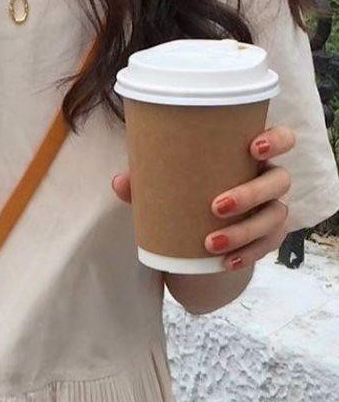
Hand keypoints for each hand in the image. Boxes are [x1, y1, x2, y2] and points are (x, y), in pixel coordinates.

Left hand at [112, 125, 294, 270]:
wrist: (200, 238)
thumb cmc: (189, 197)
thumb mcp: (170, 188)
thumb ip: (147, 183)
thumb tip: (120, 181)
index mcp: (250, 157)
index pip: (281, 139)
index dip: (277, 140)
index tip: (253, 147)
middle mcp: (269, 180)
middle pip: (278, 180)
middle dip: (251, 193)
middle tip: (215, 206)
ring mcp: (272, 210)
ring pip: (274, 216)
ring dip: (245, 231)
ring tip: (211, 243)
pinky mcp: (269, 238)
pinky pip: (267, 246)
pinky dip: (248, 255)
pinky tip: (228, 262)